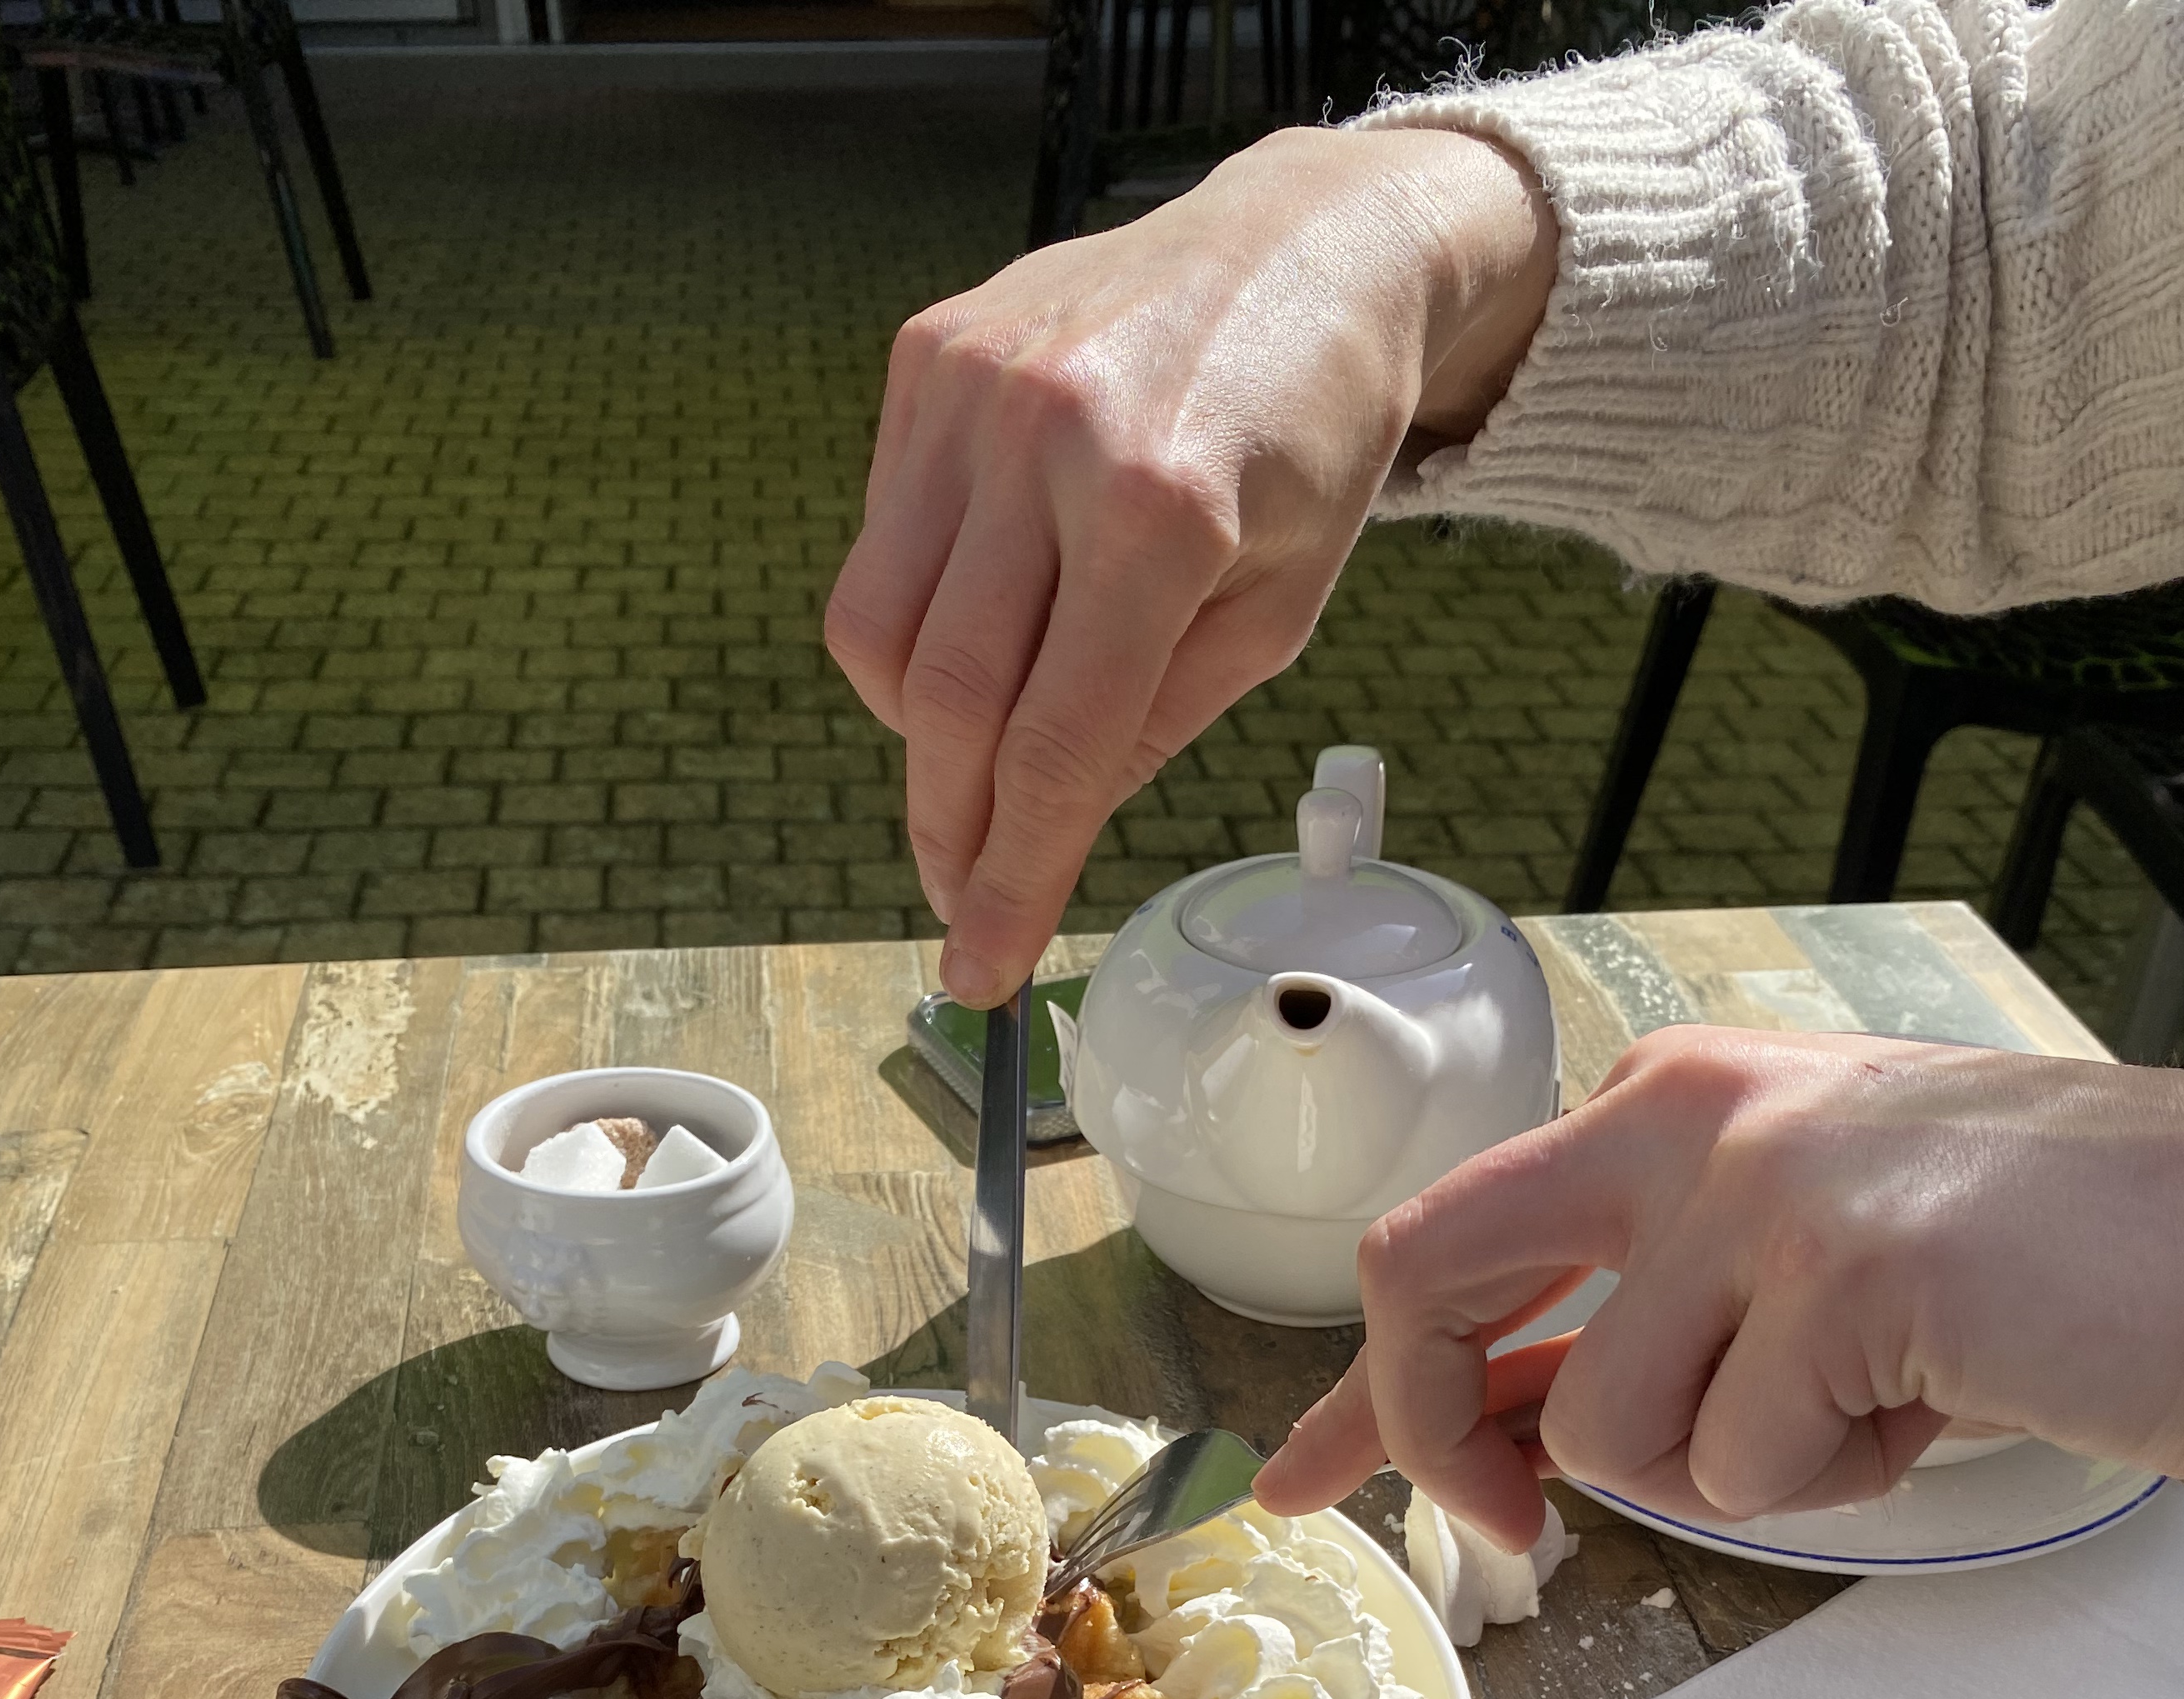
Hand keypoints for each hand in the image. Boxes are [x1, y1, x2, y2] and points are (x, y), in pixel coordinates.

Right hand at [823, 124, 1555, 1007]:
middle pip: (943, 701)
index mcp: (1163, 514)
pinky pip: (881, 539)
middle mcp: (1049, 440)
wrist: (1304, 245)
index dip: (1010, 879)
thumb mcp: (1274, 615)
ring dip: (915, 730)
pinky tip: (987, 614)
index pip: (1053, 748)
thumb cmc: (1307, 438)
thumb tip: (1042, 829)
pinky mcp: (926, 355)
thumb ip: (1152, 725)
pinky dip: (917, 616)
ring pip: (877, 630)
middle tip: (964, 899)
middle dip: (947, 830)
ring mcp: (972, 387)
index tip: (981, 967)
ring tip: (983, 748)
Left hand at [1257, 1028, 2183, 1539]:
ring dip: (1738, 1472)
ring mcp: (1764, 1183)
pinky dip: (1836, 1483)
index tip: (1299, 1478)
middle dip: (1435, 1432)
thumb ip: (1636, 1331)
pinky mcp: (1846, 1271)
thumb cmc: (2042, 1272)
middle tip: (1515, 1525)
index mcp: (1672, 1099)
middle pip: (1426, 1276)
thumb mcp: (1796, 1273)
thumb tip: (1501, 1437)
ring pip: (1614, 1431)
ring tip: (1871, 1404)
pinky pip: (1743, 1468)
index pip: (1448, 1239)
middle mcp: (1690, 1110)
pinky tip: (1932, 1405)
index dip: (1362, 1386)